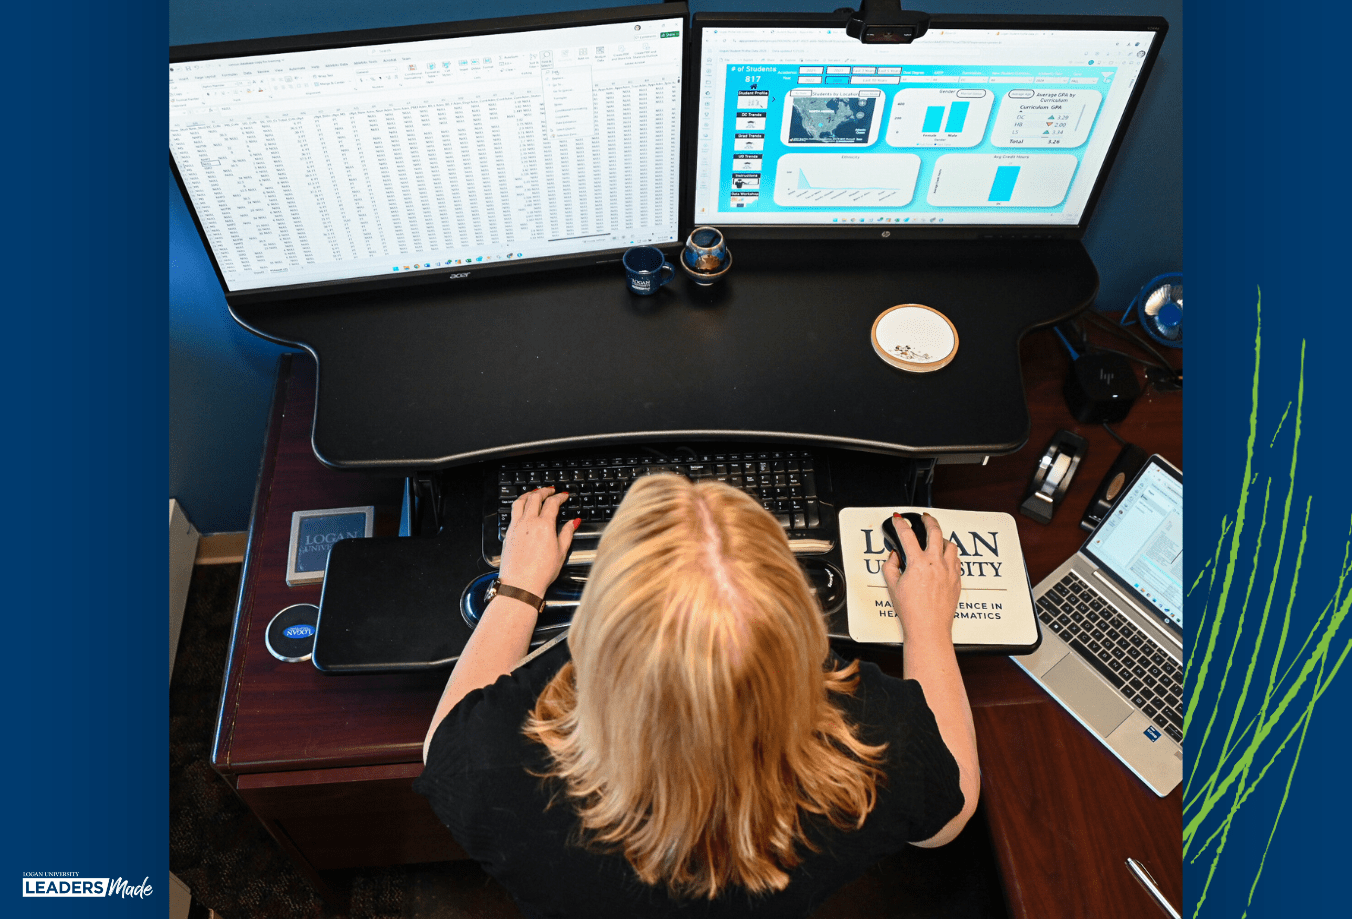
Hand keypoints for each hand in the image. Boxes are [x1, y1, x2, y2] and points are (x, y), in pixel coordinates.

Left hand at [498, 486, 577, 598]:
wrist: (521, 584)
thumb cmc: (541, 573)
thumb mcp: (561, 553)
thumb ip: (567, 533)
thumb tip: (573, 522)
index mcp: (544, 525)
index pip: (552, 503)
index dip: (559, 497)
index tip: (563, 495)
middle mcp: (528, 522)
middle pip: (535, 498)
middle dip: (544, 491)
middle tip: (550, 490)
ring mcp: (516, 527)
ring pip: (520, 502)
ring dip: (528, 494)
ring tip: (534, 493)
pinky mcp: (508, 534)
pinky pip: (512, 513)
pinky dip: (519, 506)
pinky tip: (522, 509)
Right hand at [881, 512, 962, 642]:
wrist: (928, 628)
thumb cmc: (911, 612)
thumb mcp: (893, 587)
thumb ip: (891, 566)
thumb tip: (895, 556)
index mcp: (918, 563)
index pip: (907, 535)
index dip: (900, 524)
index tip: (898, 519)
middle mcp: (936, 563)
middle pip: (935, 531)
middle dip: (928, 520)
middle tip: (924, 517)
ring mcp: (949, 571)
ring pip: (950, 545)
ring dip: (942, 539)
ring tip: (936, 539)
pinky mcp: (957, 580)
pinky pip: (956, 560)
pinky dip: (949, 555)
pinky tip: (944, 558)